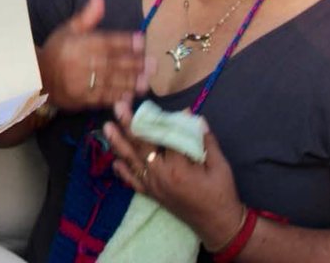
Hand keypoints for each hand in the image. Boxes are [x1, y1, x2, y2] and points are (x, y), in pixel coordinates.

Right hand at [38, 0, 153, 110]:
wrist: (37, 76)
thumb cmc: (57, 50)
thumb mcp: (69, 29)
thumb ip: (88, 15)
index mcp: (78, 44)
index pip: (105, 41)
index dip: (125, 41)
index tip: (141, 40)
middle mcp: (81, 63)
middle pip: (112, 63)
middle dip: (134, 64)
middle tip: (153, 64)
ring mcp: (81, 82)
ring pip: (110, 82)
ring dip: (130, 82)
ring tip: (146, 81)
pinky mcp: (81, 99)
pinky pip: (101, 98)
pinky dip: (116, 97)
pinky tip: (130, 95)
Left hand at [104, 99, 243, 249]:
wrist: (218, 225)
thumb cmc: (222, 194)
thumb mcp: (220, 165)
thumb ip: (206, 141)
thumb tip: (194, 117)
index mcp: (178, 167)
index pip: (164, 137)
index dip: (160, 120)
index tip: (150, 103)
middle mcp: (160, 175)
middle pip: (141, 145)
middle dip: (128, 124)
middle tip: (118, 105)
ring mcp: (153, 186)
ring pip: (132, 161)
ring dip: (118, 143)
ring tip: (107, 127)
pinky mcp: (152, 195)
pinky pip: (133, 182)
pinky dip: (123, 172)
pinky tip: (114, 161)